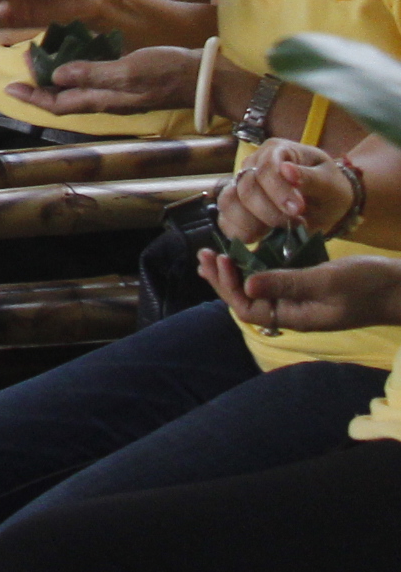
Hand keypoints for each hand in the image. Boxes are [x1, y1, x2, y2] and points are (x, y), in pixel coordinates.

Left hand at [7, 41, 198, 117]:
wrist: (205, 78)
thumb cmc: (168, 72)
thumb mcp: (129, 71)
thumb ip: (93, 74)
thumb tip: (57, 76)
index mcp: (104, 100)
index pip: (59, 105)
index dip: (33, 98)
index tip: (9, 87)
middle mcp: (108, 100)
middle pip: (65, 99)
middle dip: (40, 87)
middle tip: (21, 67)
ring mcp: (119, 92)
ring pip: (78, 89)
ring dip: (57, 78)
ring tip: (41, 61)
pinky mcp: (129, 81)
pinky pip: (94, 80)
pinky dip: (78, 70)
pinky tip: (75, 56)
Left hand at [204, 250, 400, 337]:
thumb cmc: (369, 285)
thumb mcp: (326, 281)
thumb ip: (288, 283)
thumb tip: (247, 286)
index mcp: (296, 317)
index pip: (248, 309)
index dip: (229, 286)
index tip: (222, 259)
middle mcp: (294, 312)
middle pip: (247, 300)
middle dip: (222, 279)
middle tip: (203, 254)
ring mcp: (301, 300)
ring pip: (257, 289)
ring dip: (233, 272)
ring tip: (211, 255)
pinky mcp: (308, 287)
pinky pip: (273, 280)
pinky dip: (255, 267)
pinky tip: (243, 255)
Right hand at [218, 138, 360, 245]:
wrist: (327, 204)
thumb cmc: (329, 188)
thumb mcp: (330, 181)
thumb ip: (310, 177)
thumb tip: (287, 170)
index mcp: (276, 151)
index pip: (265, 167)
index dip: (278, 190)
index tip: (298, 210)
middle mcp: (252, 165)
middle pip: (246, 187)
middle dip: (270, 211)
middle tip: (296, 223)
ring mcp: (241, 185)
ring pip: (229, 202)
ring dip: (252, 223)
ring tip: (279, 231)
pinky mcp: (237, 208)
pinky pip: (225, 220)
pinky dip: (239, 232)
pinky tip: (260, 237)